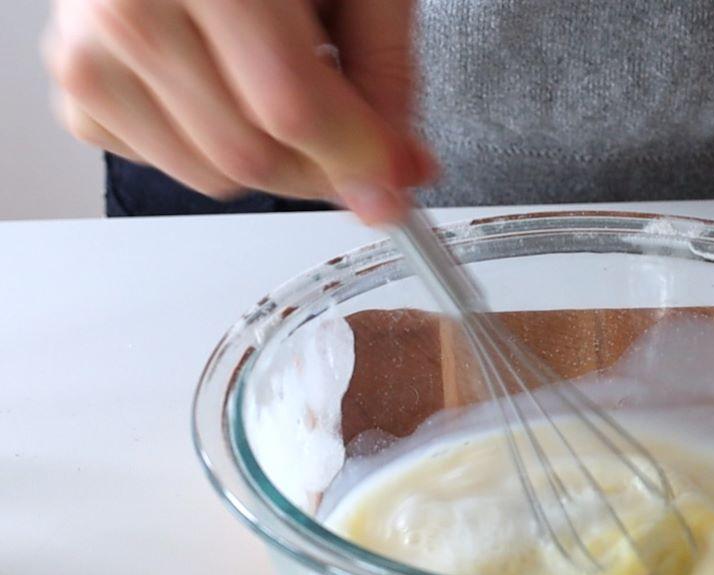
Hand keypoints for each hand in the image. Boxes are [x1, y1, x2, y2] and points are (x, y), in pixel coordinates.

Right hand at [43, 0, 434, 222]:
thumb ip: (386, 73)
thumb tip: (397, 171)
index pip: (289, 108)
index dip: (357, 157)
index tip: (396, 181)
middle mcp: (128, 8)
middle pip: (249, 156)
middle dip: (323, 169)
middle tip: (358, 144)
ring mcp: (89, 53)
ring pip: (212, 176)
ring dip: (274, 160)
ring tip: (287, 87)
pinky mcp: (78, 90)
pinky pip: (169, 168)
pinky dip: (215, 147)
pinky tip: (230, 87)